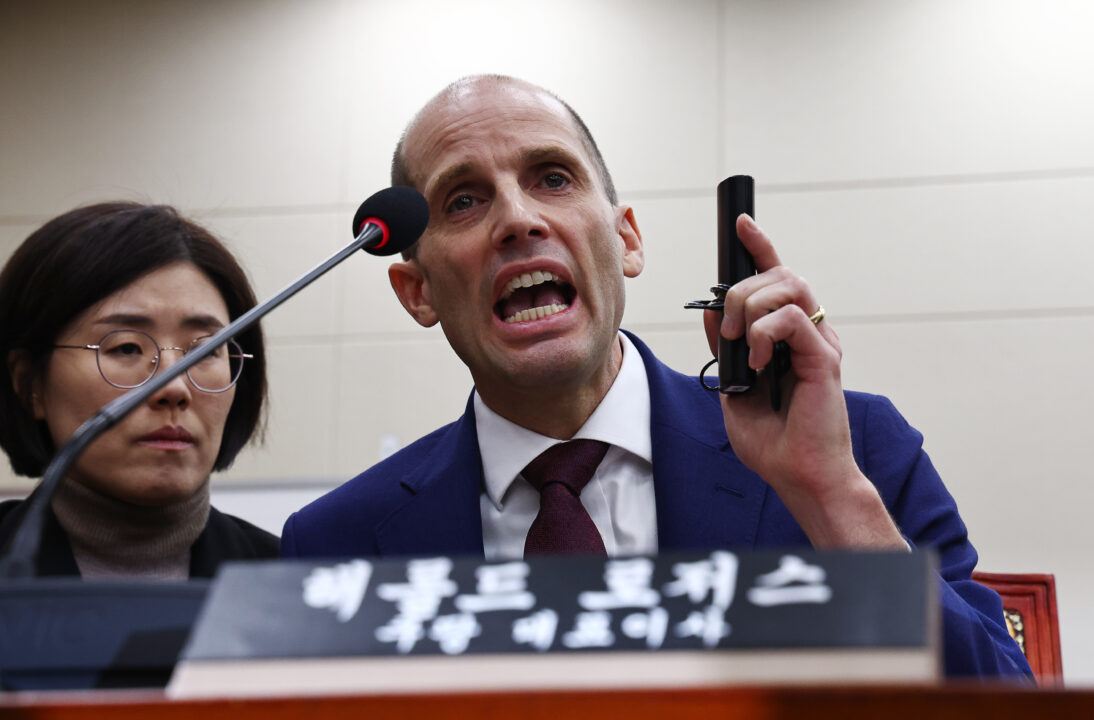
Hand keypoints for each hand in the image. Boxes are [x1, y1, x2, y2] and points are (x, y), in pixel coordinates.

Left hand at [702, 214, 904, 548]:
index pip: (777, 278)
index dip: (759, 247)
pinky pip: (792, 319)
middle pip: (780, 274)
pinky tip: (758, 361)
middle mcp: (810, 332)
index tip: (741, 224)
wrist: (799, 475)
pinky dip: (765, 333)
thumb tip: (712, 313)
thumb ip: (726, 349)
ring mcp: (819, 343)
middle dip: (741, 289)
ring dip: (752, 306)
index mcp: (789, 337)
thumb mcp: (734, 388)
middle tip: (727, 330)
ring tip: (741, 344)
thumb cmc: (774, 441)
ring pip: (789, 286)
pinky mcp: (823, 359)